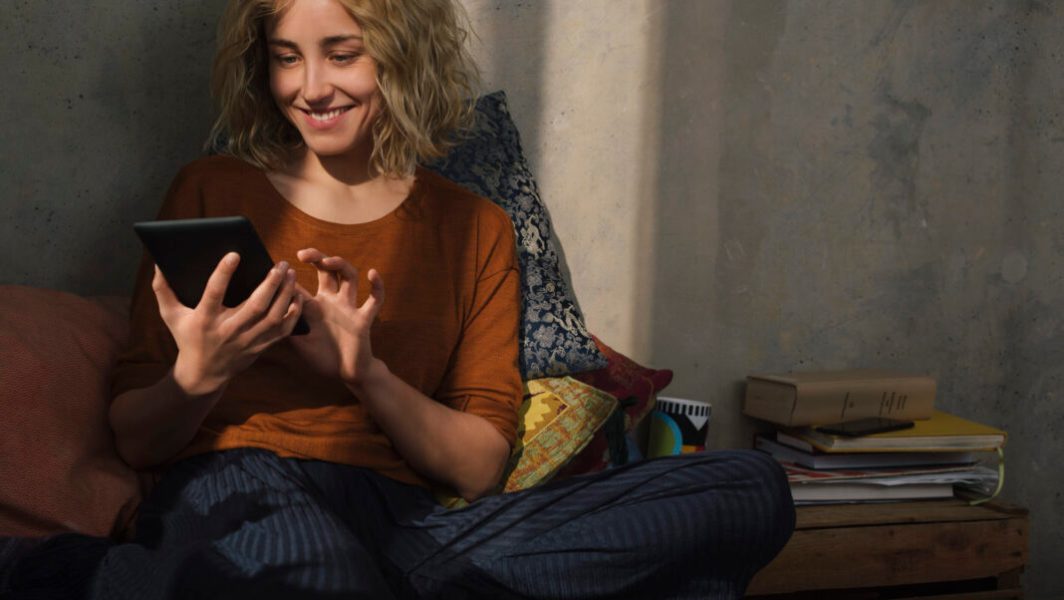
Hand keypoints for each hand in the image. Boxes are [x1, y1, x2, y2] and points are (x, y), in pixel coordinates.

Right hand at [152, 253, 303, 394]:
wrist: (203, 374)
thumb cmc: (187, 337)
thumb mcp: (171, 315)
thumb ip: (163, 289)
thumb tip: (159, 263)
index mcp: (205, 320)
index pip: (214, 293)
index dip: (223, 274)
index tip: (235, 254)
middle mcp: (228, 330)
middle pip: (255, 305)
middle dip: (270, 282)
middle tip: (279, 263)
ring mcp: (247, 340)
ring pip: (273, 316)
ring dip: (285, 294)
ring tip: (291, 274)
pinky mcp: (261, 347)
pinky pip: (282, 330)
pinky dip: (293, 313)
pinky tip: (297, 296)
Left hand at [289, 248, 383, 387]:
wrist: (346, 374)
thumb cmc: (323, 358)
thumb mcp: (300, 344)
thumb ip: (287, 330)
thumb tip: (265, 319)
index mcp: (314, 308)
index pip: (301, 286)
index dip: (290, 278)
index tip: (277, 269)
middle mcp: (332, 302)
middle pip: (326, 271)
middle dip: (317, 258)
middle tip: (302, 254)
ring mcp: (349, 308)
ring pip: (349, 277)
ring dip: (340, 265)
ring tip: (328, 261)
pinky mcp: (363, 319)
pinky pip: (374, 301)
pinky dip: (377, 286)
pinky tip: (372, 273)